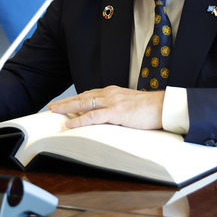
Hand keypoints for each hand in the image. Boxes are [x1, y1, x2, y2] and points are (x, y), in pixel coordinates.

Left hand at [48, 86, 164, 129]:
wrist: (163, 106)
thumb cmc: (150, 108)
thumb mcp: (130, 104)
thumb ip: (118, 107)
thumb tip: (109, 116)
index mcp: (113, 92)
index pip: (90, 95)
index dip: (75, 99)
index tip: (65, 103)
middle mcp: (110, 94)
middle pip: (83, 97)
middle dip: (66, 102)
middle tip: (53, 106)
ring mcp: (112, 102)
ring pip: (84, 104)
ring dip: (67, 107)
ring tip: (55, 111)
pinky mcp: (116, 112)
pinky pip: (93, 116)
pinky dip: (80, 120)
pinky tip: (70, 124)